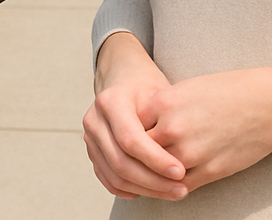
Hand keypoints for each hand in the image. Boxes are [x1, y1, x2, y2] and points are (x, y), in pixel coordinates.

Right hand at [83, 33, 188, 200]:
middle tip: (180, 189)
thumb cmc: (147, 87)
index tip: (180, 172)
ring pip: (115, 176)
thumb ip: (164, 123)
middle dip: (153, 181)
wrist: (125, 80)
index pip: (130, 140)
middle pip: (121, 162)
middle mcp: (94, 120)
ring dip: (145, 190)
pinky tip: (153, 192)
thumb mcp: (159, 94)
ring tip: (172, 192)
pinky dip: (130, 190)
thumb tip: (182, 159)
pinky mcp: (92, 152)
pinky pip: (109, 180)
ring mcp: (90, 138)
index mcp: (110, 101)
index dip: (155, 160)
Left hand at [137, 68, 271, 193]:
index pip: (128, 126)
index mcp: (163, 102)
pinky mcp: (209, 171)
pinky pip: (179, 187)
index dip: (125, 135)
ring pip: (155, 175)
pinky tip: (171, 185)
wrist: (268, 104)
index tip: (122, 140)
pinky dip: (172, 188)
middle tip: (127, 166)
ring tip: (144, 180)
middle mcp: (171, 128)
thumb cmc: (228, 92)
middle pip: (137, 153)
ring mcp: (190, 152)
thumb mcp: (188, 90)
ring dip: (150, 179)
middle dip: (132, 160)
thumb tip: (139, 125)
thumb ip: (162, 108)